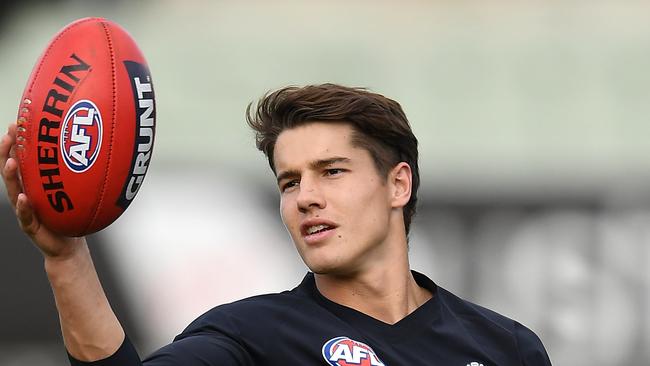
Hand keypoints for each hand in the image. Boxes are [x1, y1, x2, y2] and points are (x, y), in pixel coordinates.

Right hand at [1, 122, 85, 258]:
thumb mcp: (74, 191)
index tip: (16, 122)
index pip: (20, 160)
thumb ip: (77, 174)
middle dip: (7, 152)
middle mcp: (25, 195)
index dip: (15, 142)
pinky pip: (26, 216)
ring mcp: (25, 211)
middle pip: (11, 171)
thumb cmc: (70, 215)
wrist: (69, 247)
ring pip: (14, 191)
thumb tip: (96, 146)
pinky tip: (23, 197)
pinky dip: (24, 207)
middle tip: (9, 135)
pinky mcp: (31, 227)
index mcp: (32, 185)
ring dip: (11, 176)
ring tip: (12, 162)